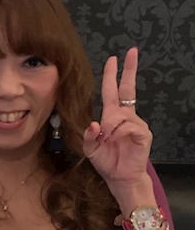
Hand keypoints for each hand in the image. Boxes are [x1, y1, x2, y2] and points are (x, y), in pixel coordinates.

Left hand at [82, 47, 152, 197]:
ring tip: (106, 139)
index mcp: (112, 116)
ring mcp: (135, 123)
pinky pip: (127, 126)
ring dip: (109, 126)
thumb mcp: (89, 147)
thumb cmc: (106, 160)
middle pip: (127, 89)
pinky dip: (117, 132)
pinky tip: (114, 139)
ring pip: (119, 114)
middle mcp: (125, 116)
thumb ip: (88, 135)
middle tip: (131, 52)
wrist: (119, 176)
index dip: (113, 75)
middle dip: (128, 70)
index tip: (114, 59)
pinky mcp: (143, 133)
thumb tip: (94, 123)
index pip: (113, 91)